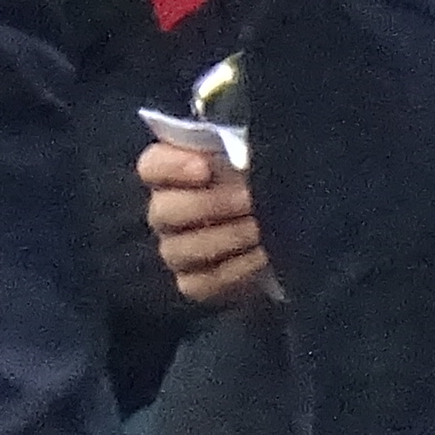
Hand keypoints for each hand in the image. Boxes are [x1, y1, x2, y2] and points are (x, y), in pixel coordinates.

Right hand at [137, 138, 269, 309]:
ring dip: (225, 238)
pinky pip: (201, 283)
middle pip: (163, 210)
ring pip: (179, 249)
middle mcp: (164, 212)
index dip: (172, 167)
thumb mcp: (251, 157)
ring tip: (261, 230)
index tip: (205, 168)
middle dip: (209, 205)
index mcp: (171, 173)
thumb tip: (241, 154)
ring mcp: (175, 250)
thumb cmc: (260, 184)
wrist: (283, 229)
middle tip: (248, 200)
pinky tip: (261, 257)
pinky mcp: (193, 283)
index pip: (151, 167)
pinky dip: (234, 272)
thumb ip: (238, 150)